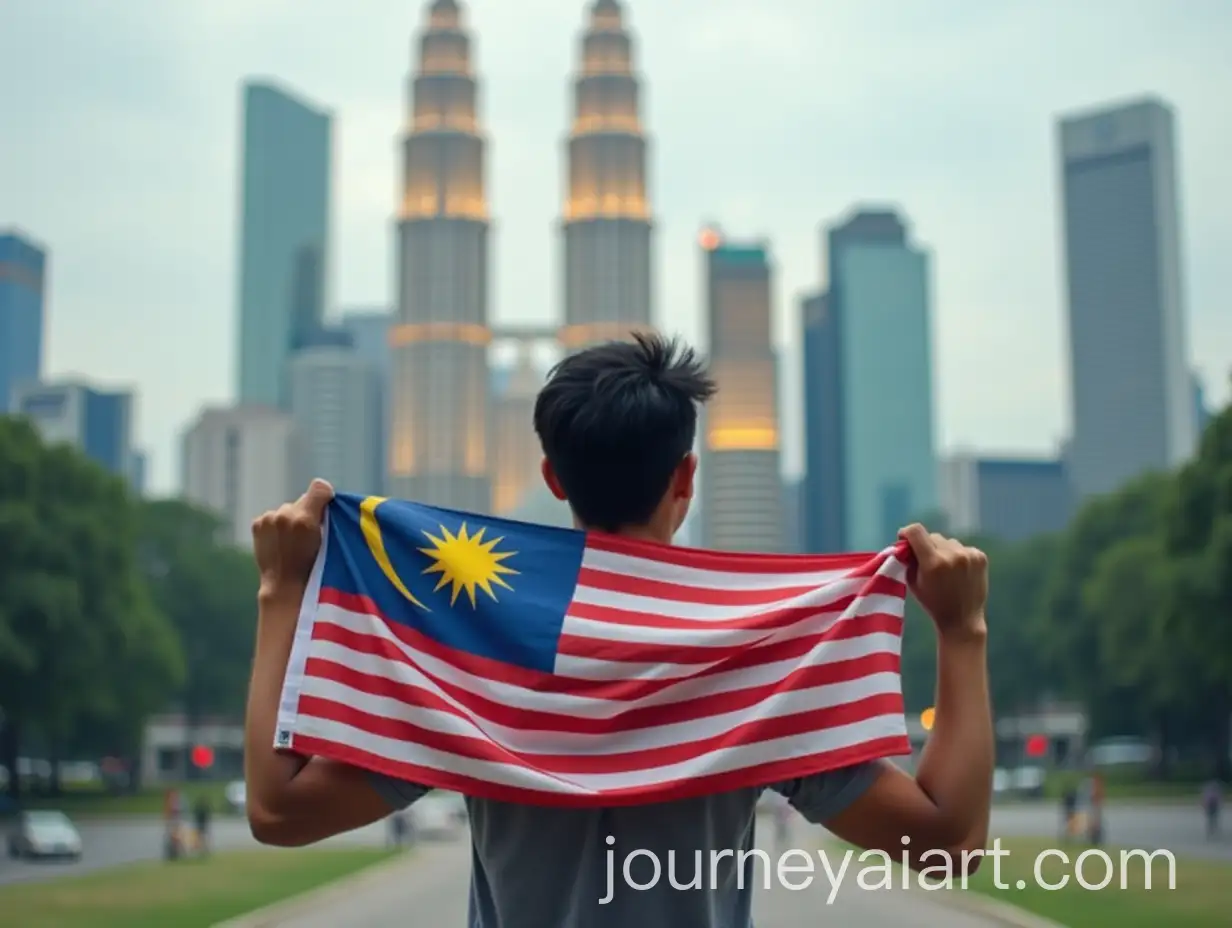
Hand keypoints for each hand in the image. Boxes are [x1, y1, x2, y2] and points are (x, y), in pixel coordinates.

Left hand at [252, 479, 333, 598]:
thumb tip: (324, 489)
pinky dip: (278, 525)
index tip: (327, 507)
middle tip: (309, 534)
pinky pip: (273, 516)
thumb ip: (324, 513)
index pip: (320, 488)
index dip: (325, 496)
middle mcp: (285, 514)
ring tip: (294, 541)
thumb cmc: (314, 567)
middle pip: (302, 501)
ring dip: (291, 519)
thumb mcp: (329, 541)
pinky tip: (281, 541)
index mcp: (305, 519)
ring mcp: (269, 518)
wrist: (284, 586)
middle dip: (307, 513)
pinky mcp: (257, 523)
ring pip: (287, 509)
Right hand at [897, 524, 987, 640]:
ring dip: (943, 550)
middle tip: (926, 559)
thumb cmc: (933, 603)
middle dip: (926, 545)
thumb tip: (906, 543)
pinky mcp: (981, 557)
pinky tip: (959, 571)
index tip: (904, 539)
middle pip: (933, 536)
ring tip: (946, 568)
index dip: (907, 532)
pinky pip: (962, 547)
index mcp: (933, 563)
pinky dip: (958, 555)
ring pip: (948, 542)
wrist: (962, 620)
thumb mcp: (913, 583)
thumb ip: (908, 560)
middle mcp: (952, 555)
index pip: (916, 531)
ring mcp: (969, 555)